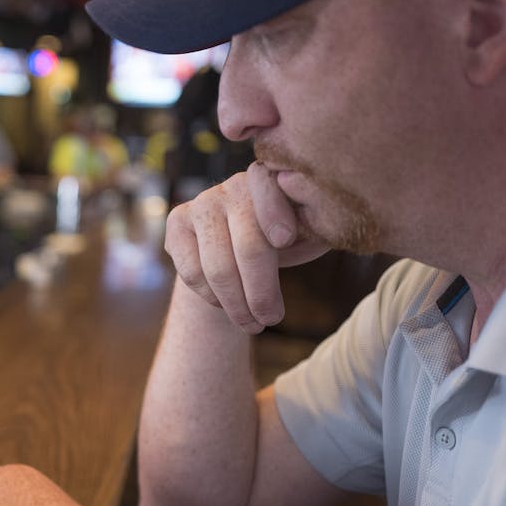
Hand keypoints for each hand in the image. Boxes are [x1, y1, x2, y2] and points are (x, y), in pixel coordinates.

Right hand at [163, 162, 328, 332]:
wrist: (237, 243)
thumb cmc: (286, 240)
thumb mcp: (309, 232)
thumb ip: (318, 227)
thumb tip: (328, 226)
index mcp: (271, 181)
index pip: (268, 193)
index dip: (274, 213)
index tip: (285, 240)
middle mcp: (233, 185)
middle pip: (248, 246)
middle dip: (261, 293)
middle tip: (271, 320)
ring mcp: (202, 203)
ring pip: (218, 267)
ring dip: (237, 305)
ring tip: (252, 324)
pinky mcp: (176, 223)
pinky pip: (191, 271)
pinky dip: (211, 297)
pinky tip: (225, 304)